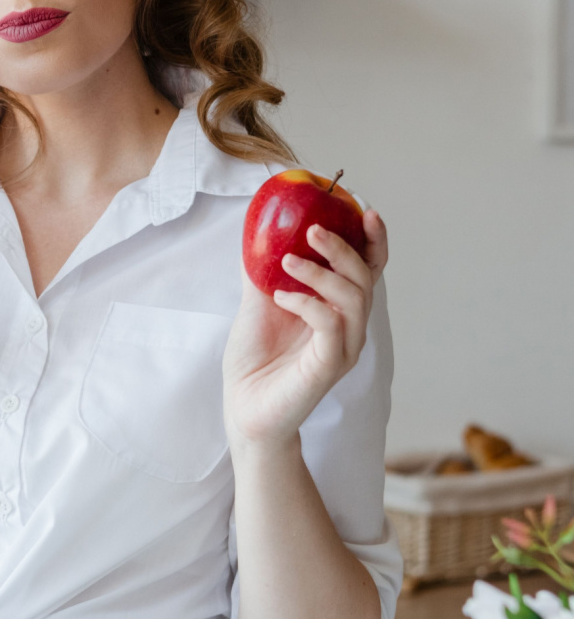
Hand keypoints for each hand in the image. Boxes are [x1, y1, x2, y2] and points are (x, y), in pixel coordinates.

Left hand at [222, 208, 388, 447]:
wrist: (243, 408)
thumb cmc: (255, 360)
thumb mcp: (258, 304)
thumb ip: (262, 271)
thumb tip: (258, 230)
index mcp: (338, 311)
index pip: (368, 270)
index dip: (373, 241)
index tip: (363, 210)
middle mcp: (349, 329)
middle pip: (365, 279)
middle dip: (343, 248)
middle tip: (313, 229)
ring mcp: (342, 349)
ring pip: (353, 299)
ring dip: (321, 272)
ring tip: (287, 261)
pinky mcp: (327, 367)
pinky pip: (331, 326)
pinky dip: (308, 304)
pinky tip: (281, 298)